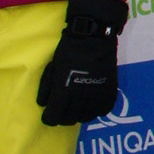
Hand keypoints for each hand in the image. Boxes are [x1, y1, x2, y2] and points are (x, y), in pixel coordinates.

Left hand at [37, 0, 127, 126]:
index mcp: (64, 88)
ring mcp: (97, 92)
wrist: (94, 35)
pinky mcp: (110, 88)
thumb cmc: (69, 49)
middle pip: (70, 118)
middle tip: (62, 112)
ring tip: (77, 110)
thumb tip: (44, 104)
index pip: (55, 115)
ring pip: (87, 116)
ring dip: (79, 116)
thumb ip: (47, 87)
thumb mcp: (53, 66)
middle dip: (63, 118)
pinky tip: (92, 106)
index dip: (49, 118)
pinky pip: (104, 108)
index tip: (49, 116)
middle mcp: (81, 94)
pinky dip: (97, 111)